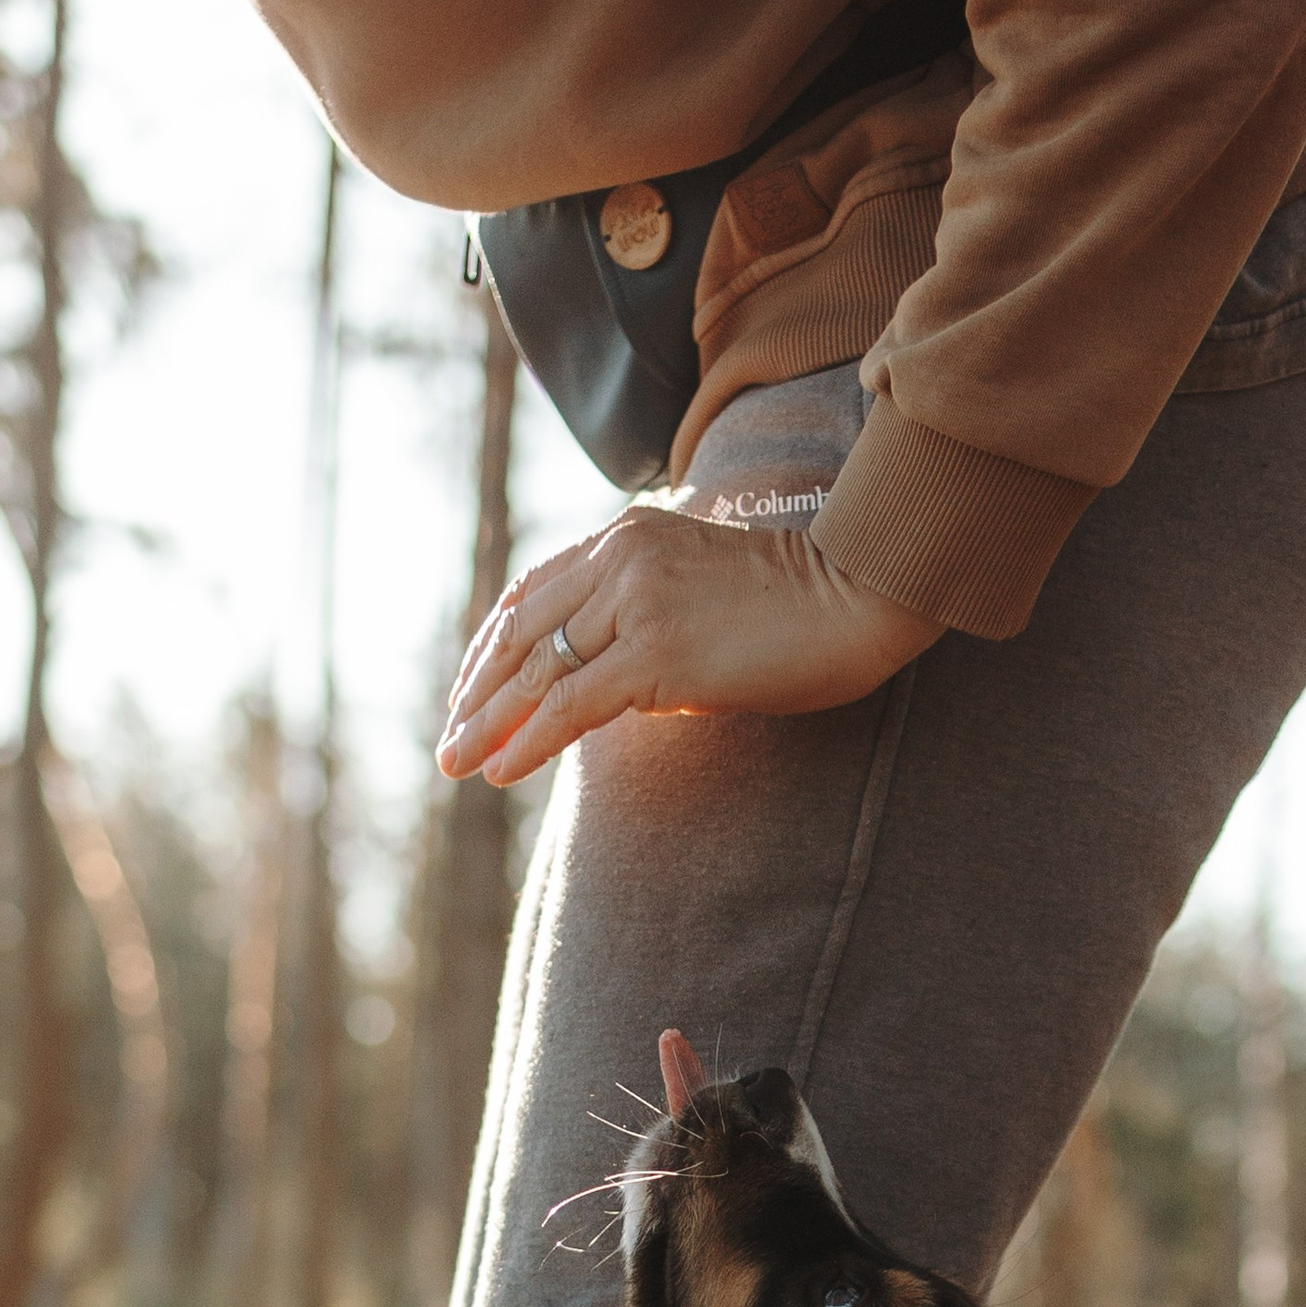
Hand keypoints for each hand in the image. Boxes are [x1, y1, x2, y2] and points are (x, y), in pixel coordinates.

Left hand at [438, 507, 940, 787]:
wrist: (858, 596)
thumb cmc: (801, 607)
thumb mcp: (706, 596)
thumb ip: (650, 625)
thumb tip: (615, 690)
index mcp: (627, 536)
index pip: (535, 592)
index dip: (493, 646)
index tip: (470, 690)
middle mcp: (619, 559)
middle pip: (520, 630)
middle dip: (476, 691)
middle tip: (448, 739)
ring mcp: (635, 603)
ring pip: (535, 670)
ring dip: (486, 723)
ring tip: (457, 764)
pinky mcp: (655, 653)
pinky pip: (570, 705)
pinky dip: (528, 741)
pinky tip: (500, 770)